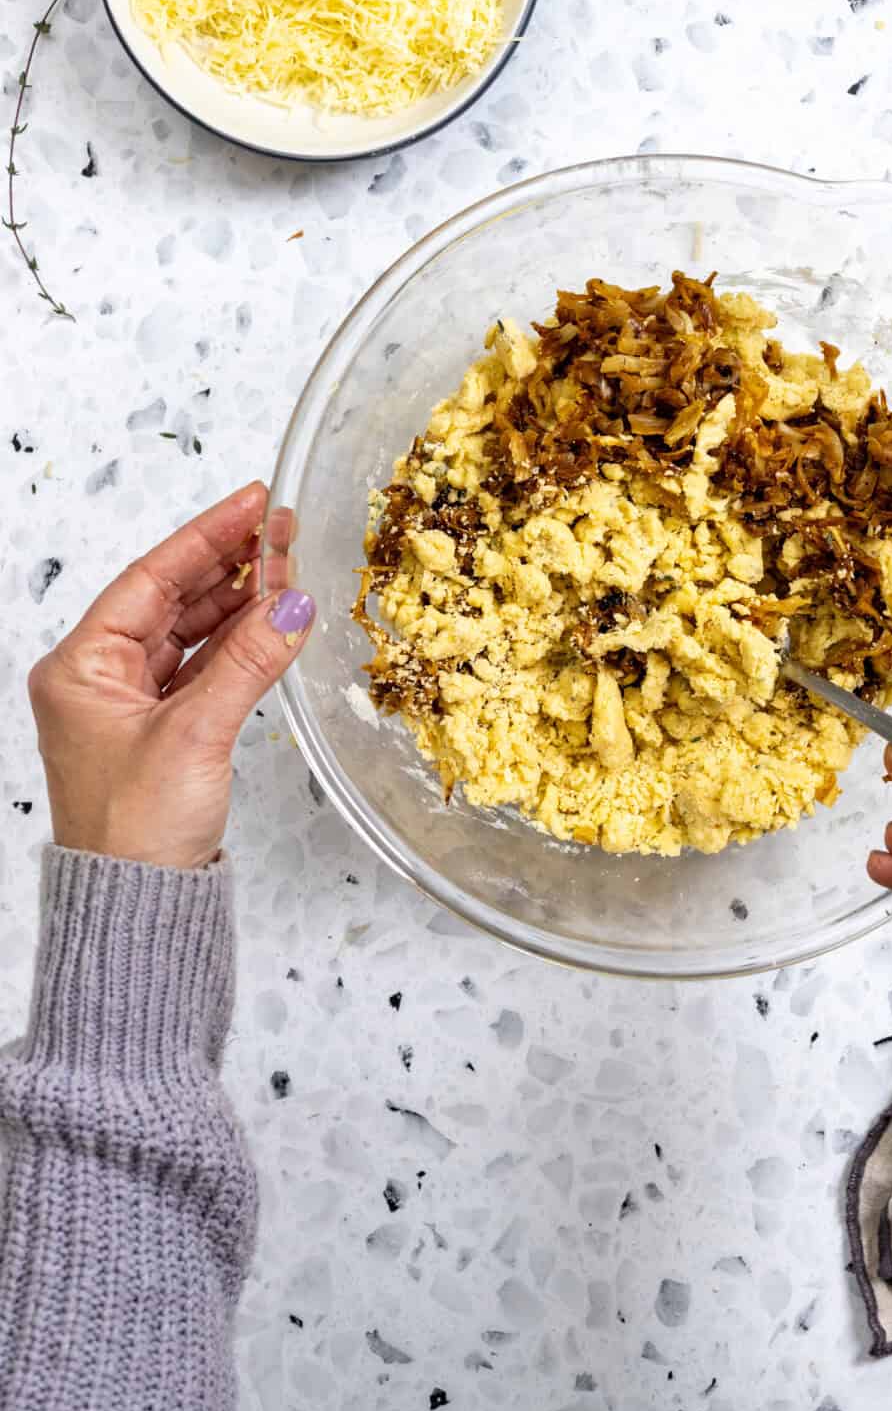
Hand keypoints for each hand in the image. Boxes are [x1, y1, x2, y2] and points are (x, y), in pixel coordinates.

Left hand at [29, 482, 313, 870]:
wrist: (138, 907)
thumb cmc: (136, 831)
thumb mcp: (196, 734)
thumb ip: (249, 661)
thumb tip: (292, 603)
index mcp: (80, 668)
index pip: (148, 580)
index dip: (204, 538)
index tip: (250, 503)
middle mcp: (100, 679)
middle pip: (170, 599)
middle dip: (228, 563)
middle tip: (281, 528)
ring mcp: (133, 704)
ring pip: (192, 631)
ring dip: (240, 601)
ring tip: (288, 567)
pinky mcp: (166, 729)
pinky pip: (206, 667)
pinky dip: (241, 644)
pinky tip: (274, 620)